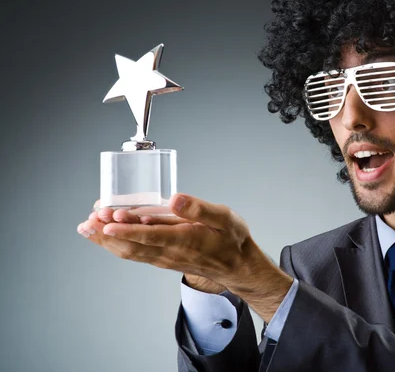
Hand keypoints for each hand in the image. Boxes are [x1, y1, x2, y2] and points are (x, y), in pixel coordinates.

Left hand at [78, 194, 292, 321]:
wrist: (237, 267)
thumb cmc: (232, 240)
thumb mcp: (225, 219)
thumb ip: (200, 209)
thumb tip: (175, 199)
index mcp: (186, 240)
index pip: (151, 236)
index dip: (128, 228)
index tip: (107, 221)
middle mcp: (170, 252)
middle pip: (132, 246)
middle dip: (107, 233)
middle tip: (88, 221)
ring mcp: (164, 258)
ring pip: (129, 251)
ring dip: (106, 240)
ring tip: (87, 228)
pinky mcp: (161, 259)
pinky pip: (134, 254)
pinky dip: (116, 245)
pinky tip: (105, 237)